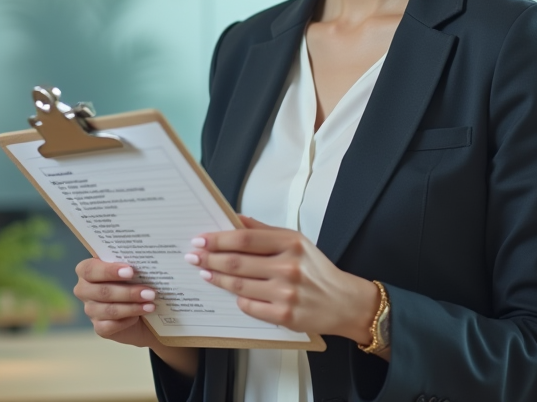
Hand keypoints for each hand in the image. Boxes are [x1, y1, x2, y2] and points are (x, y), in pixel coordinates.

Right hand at [73, 258, 160, 348]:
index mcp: (87, 270)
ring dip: (132, 307)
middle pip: (102, 291)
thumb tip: (143, 263)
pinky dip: (127, 320)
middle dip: (128, 292)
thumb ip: (131, 264)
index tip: (131, 271)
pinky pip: (111, 325)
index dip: (109, 271)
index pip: (90, 269)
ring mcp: (90, 310)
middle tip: (149, 292)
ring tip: (150, 305)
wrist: (141, 310)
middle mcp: (84, 290)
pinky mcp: (99, 328)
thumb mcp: (132, 270)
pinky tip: (139, 317)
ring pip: (109, 310)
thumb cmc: (134, 281)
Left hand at [185, 216, 379, 344]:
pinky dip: (237, 299)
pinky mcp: (284, 317)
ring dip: (216, 278)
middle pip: (237, 262)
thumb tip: (235, 219)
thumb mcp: (297, 241)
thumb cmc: (317, 270)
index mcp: (291, 242)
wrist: (343, 301)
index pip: (244, 239)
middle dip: (210, 258)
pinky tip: (230, 293)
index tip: (200, 239)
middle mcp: (289, 267)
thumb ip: (265, 231)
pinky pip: (249, 306)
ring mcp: (286, 293)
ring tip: (204, 272)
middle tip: (193, 256)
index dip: (218, 239)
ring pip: (238, 285)